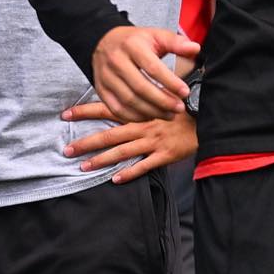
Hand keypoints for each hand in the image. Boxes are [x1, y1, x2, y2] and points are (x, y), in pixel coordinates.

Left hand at [63, 99, 197, 182]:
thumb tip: (119, 93)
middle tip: (67, 150)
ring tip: (83, 167)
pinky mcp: (165, 154)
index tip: (65, 115)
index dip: (85, 111)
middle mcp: (143, 125)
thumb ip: (140, 100)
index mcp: (139, 111)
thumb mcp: (159, 98)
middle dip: (86, 142)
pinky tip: (115, 179)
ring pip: (122, 151)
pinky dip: (129, 173)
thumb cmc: (181, 108)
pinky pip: (144, 165)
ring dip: (101, 160)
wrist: (208, 117)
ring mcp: (153, 141)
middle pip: (109, 134)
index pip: (107, 109)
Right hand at [90, 25, 200, 122]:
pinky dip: (135, 116)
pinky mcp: (101, 90)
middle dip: (162, 101)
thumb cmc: (135, 41)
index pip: (153, 68)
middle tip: (179, 108)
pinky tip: (150, 116)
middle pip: (140, 87)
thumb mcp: (155, 35)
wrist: (103, 42)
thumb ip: (176, 42)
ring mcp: (106, 77)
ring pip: (129, 101)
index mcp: (132, 46)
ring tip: (169, 114)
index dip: (170, 82)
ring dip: (152, 111)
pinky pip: (117, 109)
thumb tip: (195, 49)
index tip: (185, 92)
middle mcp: (116, 61)